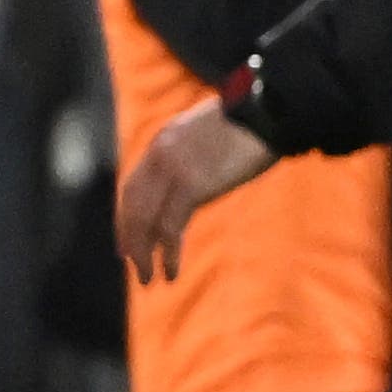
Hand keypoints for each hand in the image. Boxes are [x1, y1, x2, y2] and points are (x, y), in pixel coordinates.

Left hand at [118, 102, 275, 280]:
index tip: (127, 239)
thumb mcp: (207, 133)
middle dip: (130, 238)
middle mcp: (160, 155)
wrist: (265, 113)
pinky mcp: (191, 185)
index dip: (126, 216)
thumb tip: (195, 177)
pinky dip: (167, 254)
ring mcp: (173, 170)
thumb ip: (192, 154)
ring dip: (143, 253)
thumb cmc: (248, 123)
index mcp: (163, 141)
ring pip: (145, 220)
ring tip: (147, 278)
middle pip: (133, 206)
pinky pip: (170, 228)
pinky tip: (170, 271)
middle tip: (132, 264)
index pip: (132, 186)